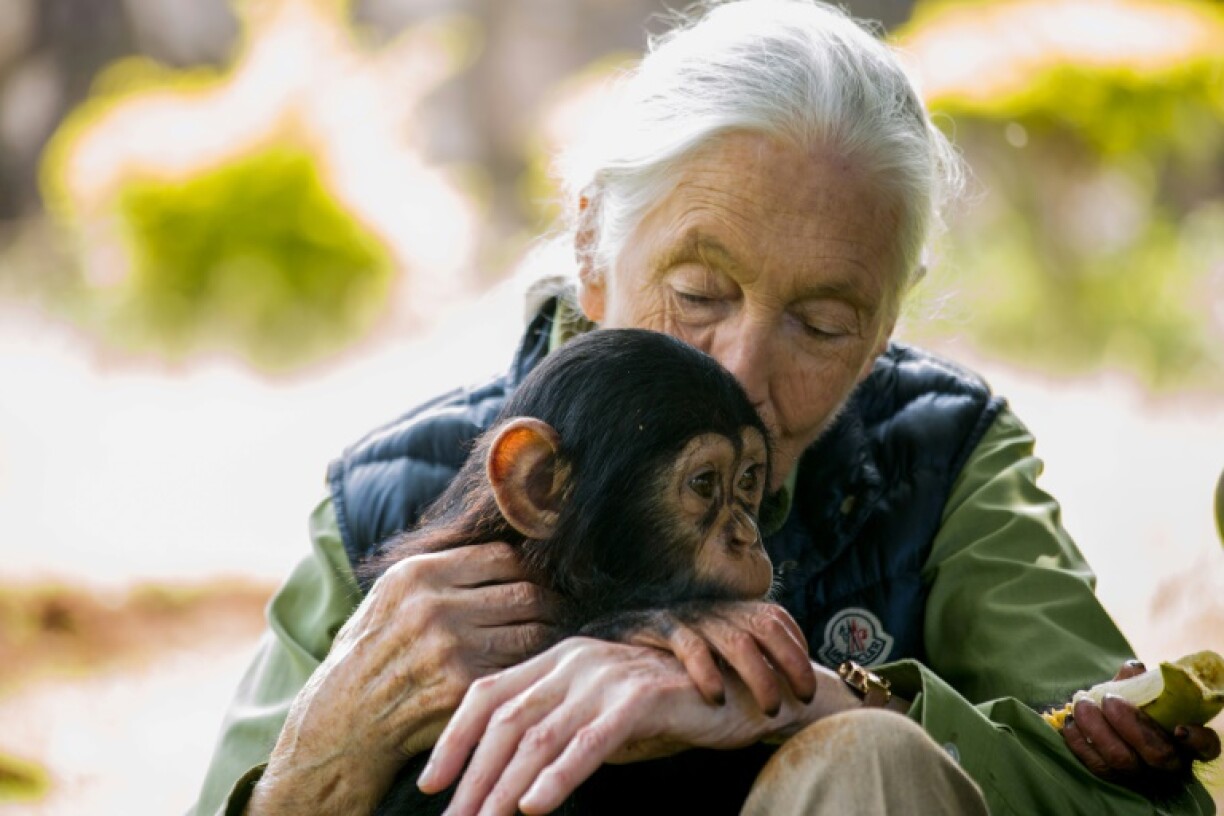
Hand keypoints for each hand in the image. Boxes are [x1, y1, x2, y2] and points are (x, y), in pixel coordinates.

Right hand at [248, 543, 557, 814]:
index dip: (526, 570)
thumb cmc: (370, 654)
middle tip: (556, 611)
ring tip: (550, 636)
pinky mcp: (464, 687)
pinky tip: (533, 667)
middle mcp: (434, 606)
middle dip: (545, 602)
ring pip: (531, 629)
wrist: (343, 721)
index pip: (501, 557)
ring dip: (546, 634)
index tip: (533, 582)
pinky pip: (521, 667)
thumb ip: (440, 573)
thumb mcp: (390, 597)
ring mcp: (450, 648)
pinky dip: (533, 666)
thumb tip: (505, 554)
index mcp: (416, 575)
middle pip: (523, 591)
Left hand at [418, 637, 852, 815]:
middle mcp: (577, 658)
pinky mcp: (643, 696)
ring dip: (506, 786)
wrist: (737, 694)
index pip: (489, 692)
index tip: (430, 782)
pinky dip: (560, 775)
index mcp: (559, 657)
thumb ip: (556, 730)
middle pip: (507, 717)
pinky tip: (537, 806)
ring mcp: (609, 674)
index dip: (454, 737)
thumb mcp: (597, 716)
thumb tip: (502, 780)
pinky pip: (591, 740)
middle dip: (475, 776)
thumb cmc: (663, 711)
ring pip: (542, 733)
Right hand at [591, 601, 816, 712]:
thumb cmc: (663, 656)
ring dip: (760, 676)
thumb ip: (739, 662)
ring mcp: (686, 618)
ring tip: (771, 709)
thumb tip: (784, 692)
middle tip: (804, 698)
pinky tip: (717, 698)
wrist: (603, 640)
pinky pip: (689, 646)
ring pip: (735, 640)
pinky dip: (707, 673)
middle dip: (791, 662)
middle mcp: (712, 611)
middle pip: (765, 625)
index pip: (776, 617)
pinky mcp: (656, 628)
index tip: (809, 685)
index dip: (798, 647)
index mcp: (728, 612)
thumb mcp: (707, 651)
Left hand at [1062, 660, 1221, 793]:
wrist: (1098, 720)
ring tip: (1082, 704)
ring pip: (1122, 761)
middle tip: (1109, 699)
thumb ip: (1136, 680)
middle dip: (1132, 725)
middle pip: (1158, 754)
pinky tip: (1070, 722)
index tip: (1180, 729)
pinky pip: (1096, 765)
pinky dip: (1080, 741)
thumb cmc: (1125, 703)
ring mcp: (1139, 774)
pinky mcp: (1112, 778)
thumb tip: (1133, 669)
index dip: (1197, 741)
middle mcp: (1167, 762)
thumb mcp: (1134, 689)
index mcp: (1183, 739)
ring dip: (1098, 729)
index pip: (1206, 746)